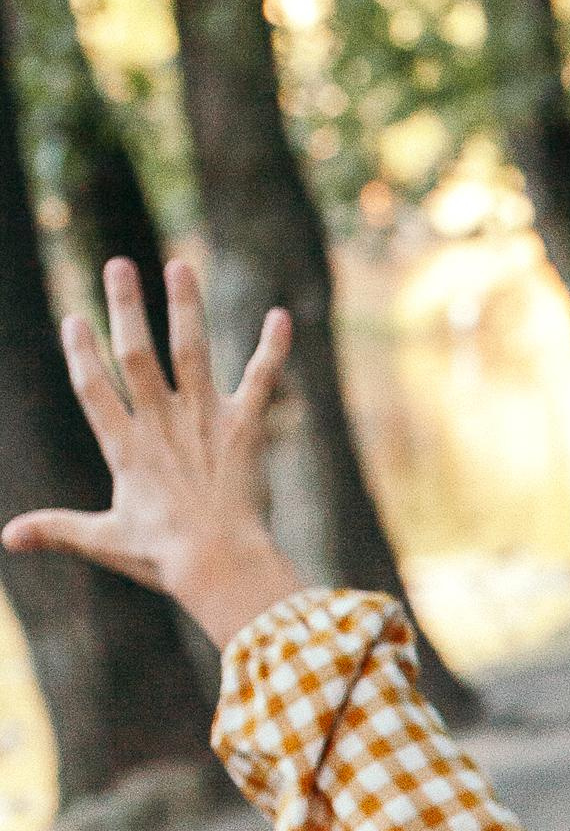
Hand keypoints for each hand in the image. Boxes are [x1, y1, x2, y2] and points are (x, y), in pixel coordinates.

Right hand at [1, 258, 303, 648]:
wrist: (222, 565)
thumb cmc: (164, 558)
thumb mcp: (104, 541)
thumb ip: (57, 530)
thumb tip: (6, 538)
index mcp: (126, 447)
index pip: (95, 388)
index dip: (82, 353)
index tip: (75, 319)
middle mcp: (162, 424)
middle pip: (138, 354)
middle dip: (126, 306)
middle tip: (119, 264)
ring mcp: (204, 421)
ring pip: (192, 351)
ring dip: (186, 306)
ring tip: (180, 266)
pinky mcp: (245, 428)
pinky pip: (261, 379)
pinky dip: (273, 348)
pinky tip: (281, 316)